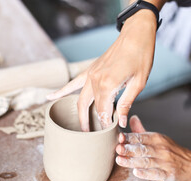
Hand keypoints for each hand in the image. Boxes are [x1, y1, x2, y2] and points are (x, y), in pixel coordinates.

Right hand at [47, 11, 156, 130]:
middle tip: (90, 135)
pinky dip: (61, 91)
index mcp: (107, 85)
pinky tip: (50, 97)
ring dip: (79, 113)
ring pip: (80, 99)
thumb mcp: (138, 83)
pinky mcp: (90, 70)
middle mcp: (95, 80)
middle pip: (88, 107)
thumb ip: (126, 103)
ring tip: (80, 126)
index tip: (110, 131)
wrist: (135, 34)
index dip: (106, 122)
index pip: (102, 111)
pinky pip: (72, 83)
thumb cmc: (140, 56)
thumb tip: (121, 121)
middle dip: (88, 122)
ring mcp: (90, 74)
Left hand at [116, 115, 190, 180]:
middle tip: (117, 149)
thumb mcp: (159, 139)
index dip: (129, 137)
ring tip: (120, 160)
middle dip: (128, 148)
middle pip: (142, 148)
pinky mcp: (169, 174)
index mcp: (157, 139)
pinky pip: (156, 174)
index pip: (140, 136)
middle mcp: (161, 149)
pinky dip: (146, 174)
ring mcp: (165, 162)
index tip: (118, 138)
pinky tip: (136, 173)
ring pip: (146, 161)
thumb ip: (142, 131)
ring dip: (132, 161)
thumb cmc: (173, 152)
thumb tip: (132, 118)